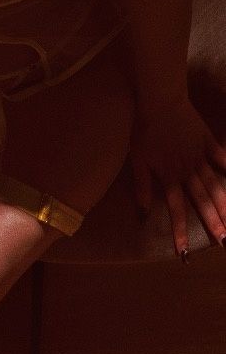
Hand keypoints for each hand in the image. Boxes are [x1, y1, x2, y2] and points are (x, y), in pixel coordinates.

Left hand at [130, 96, 225, 257]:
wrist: (159, 100)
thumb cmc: (143, 130)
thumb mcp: (137, 159)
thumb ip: (143, 186)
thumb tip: (144, 212)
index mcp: (170, 176)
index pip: (177, 210)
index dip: (180, 232)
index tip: (185, 254)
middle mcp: (188, 170)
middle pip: (202, 201)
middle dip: (213, 223)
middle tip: (224, 243)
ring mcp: (200, 156)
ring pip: (215, 184)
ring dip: (224, 204)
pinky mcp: (208, 141)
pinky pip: (222, 157)